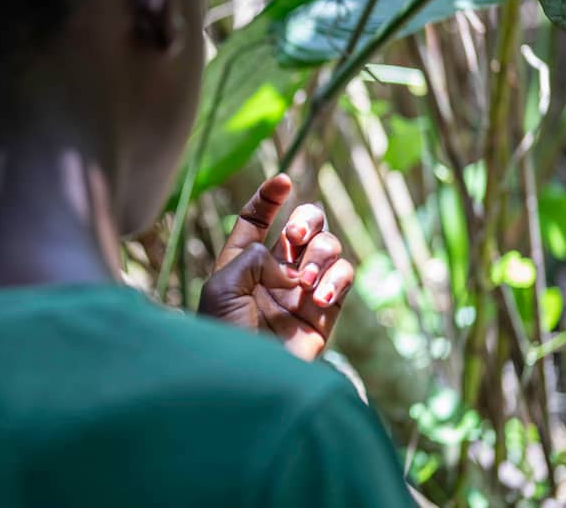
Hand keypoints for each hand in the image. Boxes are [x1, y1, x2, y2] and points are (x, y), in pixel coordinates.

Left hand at [198, 174, 353, 360]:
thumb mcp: (222, 287)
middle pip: (304, 226)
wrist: (248, 384)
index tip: (283, 181)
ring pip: (328, 248)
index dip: (269, 197)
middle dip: (306, 220)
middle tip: (294, 238)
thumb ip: (251, 258)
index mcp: (241, 263)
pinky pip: (344, 278)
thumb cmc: (224, 336)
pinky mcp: (326, 313)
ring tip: (305, 283)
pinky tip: (319, 298)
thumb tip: (287, 264)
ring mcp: (302, 291)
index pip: (256, 220)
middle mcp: (274, 272)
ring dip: (320, 255)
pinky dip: (337, 280)